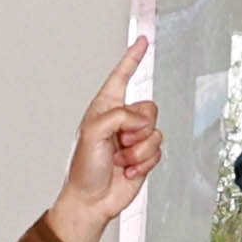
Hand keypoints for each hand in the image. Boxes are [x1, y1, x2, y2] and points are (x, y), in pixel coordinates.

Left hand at [45, 37, 163, 241]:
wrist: (91, 200)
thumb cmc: (83, 168)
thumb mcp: (92, 133)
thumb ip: (118, 116)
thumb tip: (142, 121)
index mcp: (104, 108)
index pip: (121, 76)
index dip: (133, 58)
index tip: (143, 40)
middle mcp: (121, 120)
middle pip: (149, 108)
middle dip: (137, 129)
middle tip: (118, 145)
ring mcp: (134, 138)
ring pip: (155, 132)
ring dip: (137, 151)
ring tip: (118, 161)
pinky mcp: (144, 156)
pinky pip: (157, 151)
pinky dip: (142, 164)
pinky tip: (126, 171)